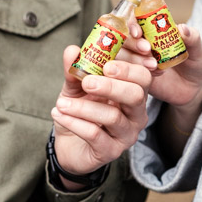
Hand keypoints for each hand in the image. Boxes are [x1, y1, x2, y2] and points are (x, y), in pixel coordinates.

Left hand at [50, 43, 152, 180]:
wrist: (69, 144)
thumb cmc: (80, 112)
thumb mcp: (76, 88)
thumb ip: (75, 70)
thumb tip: (72, 50)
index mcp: (133, 92)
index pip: (142, 76)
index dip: (128, 68)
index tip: (106, 64)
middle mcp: (136, 113)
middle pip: (136, 95)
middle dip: (111, 86)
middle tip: (87, 82)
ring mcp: (126, 134)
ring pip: (113, 116)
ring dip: (83, 107)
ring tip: (61, 103)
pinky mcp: (111, 151)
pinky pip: (95, 134)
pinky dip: (74, 122)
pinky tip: (59, 115)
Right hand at [118, 23, 201, 108]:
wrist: (197, 89)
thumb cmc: (197, 63)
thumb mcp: (198, 50)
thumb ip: (192, 38)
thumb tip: (183, 28)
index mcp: (155, 30)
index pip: (135, 20)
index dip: (133, 24)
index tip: (139, 32)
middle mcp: (142, 43)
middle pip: (124, 37)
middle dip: (133, 43)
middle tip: (147, 50)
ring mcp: (137, 61)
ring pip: (123, 55)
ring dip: (134, 59)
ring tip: (154, 65)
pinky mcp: (137, 77)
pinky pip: (127, 74)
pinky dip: (137, 73)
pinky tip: (155, 75)